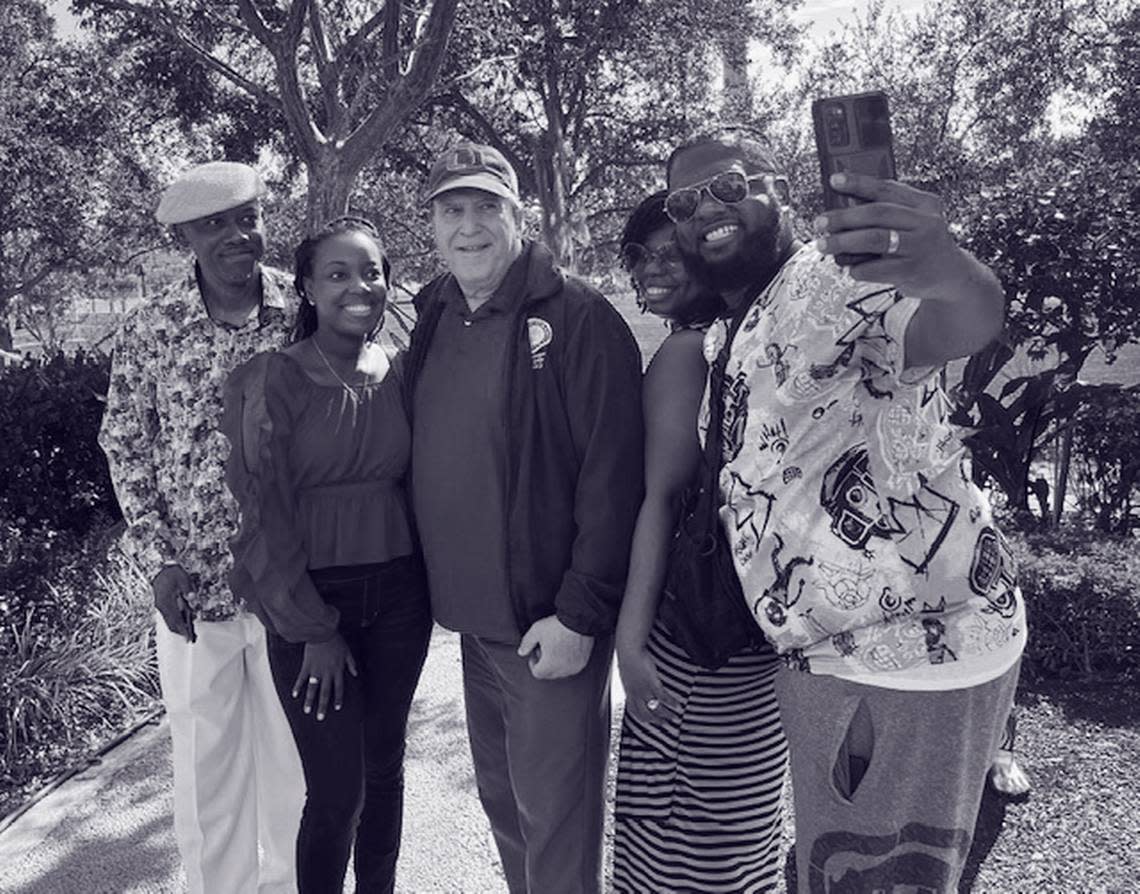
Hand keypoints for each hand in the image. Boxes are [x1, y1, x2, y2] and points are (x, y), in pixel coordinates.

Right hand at [152, 564, 195, 642]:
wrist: (157, 568)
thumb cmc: (172, 573)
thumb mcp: (182, 578)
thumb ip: (188, 588)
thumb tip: (193, 598)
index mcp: (166, 601)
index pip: (175, 619)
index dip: (182, 629)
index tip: (188, 637)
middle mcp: (162, 606)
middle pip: (171, 623)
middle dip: (181, 632)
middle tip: (190, 639)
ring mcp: (160, 606)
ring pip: (169, 621)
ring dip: (178, 628)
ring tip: (189, 634)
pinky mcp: (162, 604)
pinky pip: (169, 616)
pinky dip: (176, 621)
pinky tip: (184, 623)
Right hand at [291, 633, 357, 720]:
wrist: (322, 633)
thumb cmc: (336, 641)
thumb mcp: (347, 652)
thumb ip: (351, 664)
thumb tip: (355, 674)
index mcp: (337, 670)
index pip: (339, 688)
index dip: (338, 698)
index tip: (337, 708)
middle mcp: (327, 673)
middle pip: (325, 692)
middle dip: (323, 706)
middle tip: (320, 717)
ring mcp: (316, 671)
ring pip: (313, 689)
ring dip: (310, 700)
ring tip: (307, 711)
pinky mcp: (307, 666)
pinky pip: (301, 678)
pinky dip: (298, 686)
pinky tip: (295, 695)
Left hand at [517, 615, 594, 679]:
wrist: (578, 620)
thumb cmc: (557, 626)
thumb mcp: (536, 631)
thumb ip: (526, 643)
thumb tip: (521, 652)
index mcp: (550, 665)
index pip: (537, 673)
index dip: (533, 663)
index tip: (534, 652)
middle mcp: (563, 669)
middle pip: (549, 674)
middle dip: (544, 664)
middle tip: (544, 649)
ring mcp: (575, 666)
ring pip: (561, 672)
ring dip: (556, 664)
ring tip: (556, 648)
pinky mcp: (583, 661)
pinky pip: (572, 667)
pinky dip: (567, 662)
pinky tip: (566, 649)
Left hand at [617, 641, 678, 726]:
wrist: (629, 651)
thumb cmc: (628, 658)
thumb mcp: (627, 672)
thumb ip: (632, 680)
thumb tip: (635, 680)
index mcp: (629, 692)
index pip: (634, 711)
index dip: (642, 718)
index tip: (650, 721)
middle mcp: (636, 695)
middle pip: (646, 714)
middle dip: (656, 720)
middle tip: (665, 723)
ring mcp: (644, 690)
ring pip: (655, 709)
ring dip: (666, 715)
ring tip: (674, 717)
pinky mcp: (652, 684)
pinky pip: (663, 698)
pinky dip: (671, 703)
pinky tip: (677, 705)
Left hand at [813, 172, 974, 299]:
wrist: (950, 275)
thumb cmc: (922, 244)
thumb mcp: (913, 220)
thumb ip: (887, 210)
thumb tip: (845, 203)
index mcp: (924, 204)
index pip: (887, 188)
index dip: (859, 183)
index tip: (835, 180)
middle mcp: (925, 222)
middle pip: (878, 213)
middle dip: (844, 217)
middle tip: (821, 222)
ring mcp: (919, 247)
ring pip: (875, 239)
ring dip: (844, 242)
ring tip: (824, 244)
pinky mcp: (912, 271)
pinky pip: (876, 268)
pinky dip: (858, 268)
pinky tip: (850, 268)